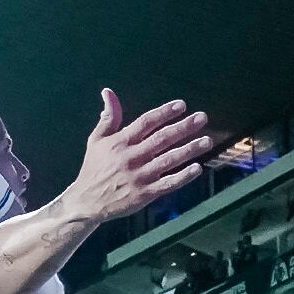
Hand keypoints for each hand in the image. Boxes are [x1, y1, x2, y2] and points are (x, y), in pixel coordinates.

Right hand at [57, 91, 215, 223]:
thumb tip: (108, 91)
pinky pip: (167, 184)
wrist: (87, 202)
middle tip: (202, 117)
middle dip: (183, 127)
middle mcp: (131, 157)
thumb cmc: (94, 168)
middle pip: (161, 139)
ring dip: (189, 150)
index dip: (164, 113)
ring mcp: (139, 176)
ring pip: (168, 160)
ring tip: (206, 140)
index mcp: (121, 142)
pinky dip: (182, 177)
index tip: (181, 105)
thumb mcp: (96, 140)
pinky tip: (197, 168)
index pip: (146, 122)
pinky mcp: (144, 194)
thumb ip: (108, 116)